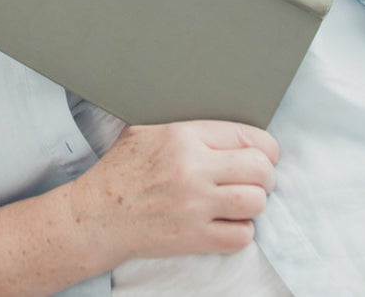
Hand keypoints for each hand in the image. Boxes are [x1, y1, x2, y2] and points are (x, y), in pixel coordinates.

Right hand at [69, 121, 277, 264]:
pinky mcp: (194, 238)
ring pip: (256, 202)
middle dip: (266, 175)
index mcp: (184, 136)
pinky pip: (241, 236)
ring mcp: (195, 206)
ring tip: (242, 201)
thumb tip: (223, 127)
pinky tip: (228, 223)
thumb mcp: (147, 130)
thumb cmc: (121, 170)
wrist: (98, 214)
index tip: (264, 155)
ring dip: (255, 203)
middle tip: (257, 179)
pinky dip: (242, 231)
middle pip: (260, 169)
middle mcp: (193, 169)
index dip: (265, 148)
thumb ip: (186, 126)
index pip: (248, 136)